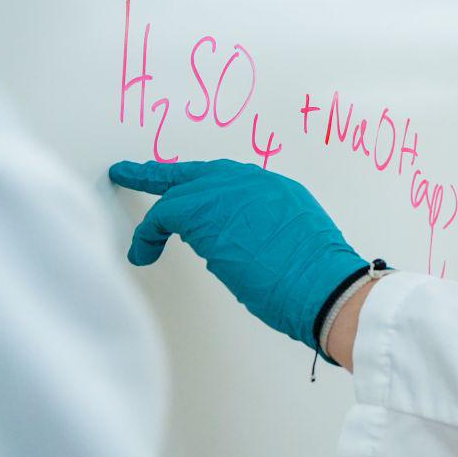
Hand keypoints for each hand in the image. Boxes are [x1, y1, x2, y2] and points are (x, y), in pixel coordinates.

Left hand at [108, 159, 364, 350]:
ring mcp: (229, 191)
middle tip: (135, 172)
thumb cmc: (315, 279)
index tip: (185, 193)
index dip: (203, 189)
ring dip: (156, 214)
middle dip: (164, 176)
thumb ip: (264, 235)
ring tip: (136, 223)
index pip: (230, 183)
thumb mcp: (294, 244)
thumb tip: (236, 248)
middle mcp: (254, 183)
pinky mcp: (203, 210)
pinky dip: (147, 235)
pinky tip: (142, 253)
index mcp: (278, 191)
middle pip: (198, 173)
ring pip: (178, 191)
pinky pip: (162, 216)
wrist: (322, 284)